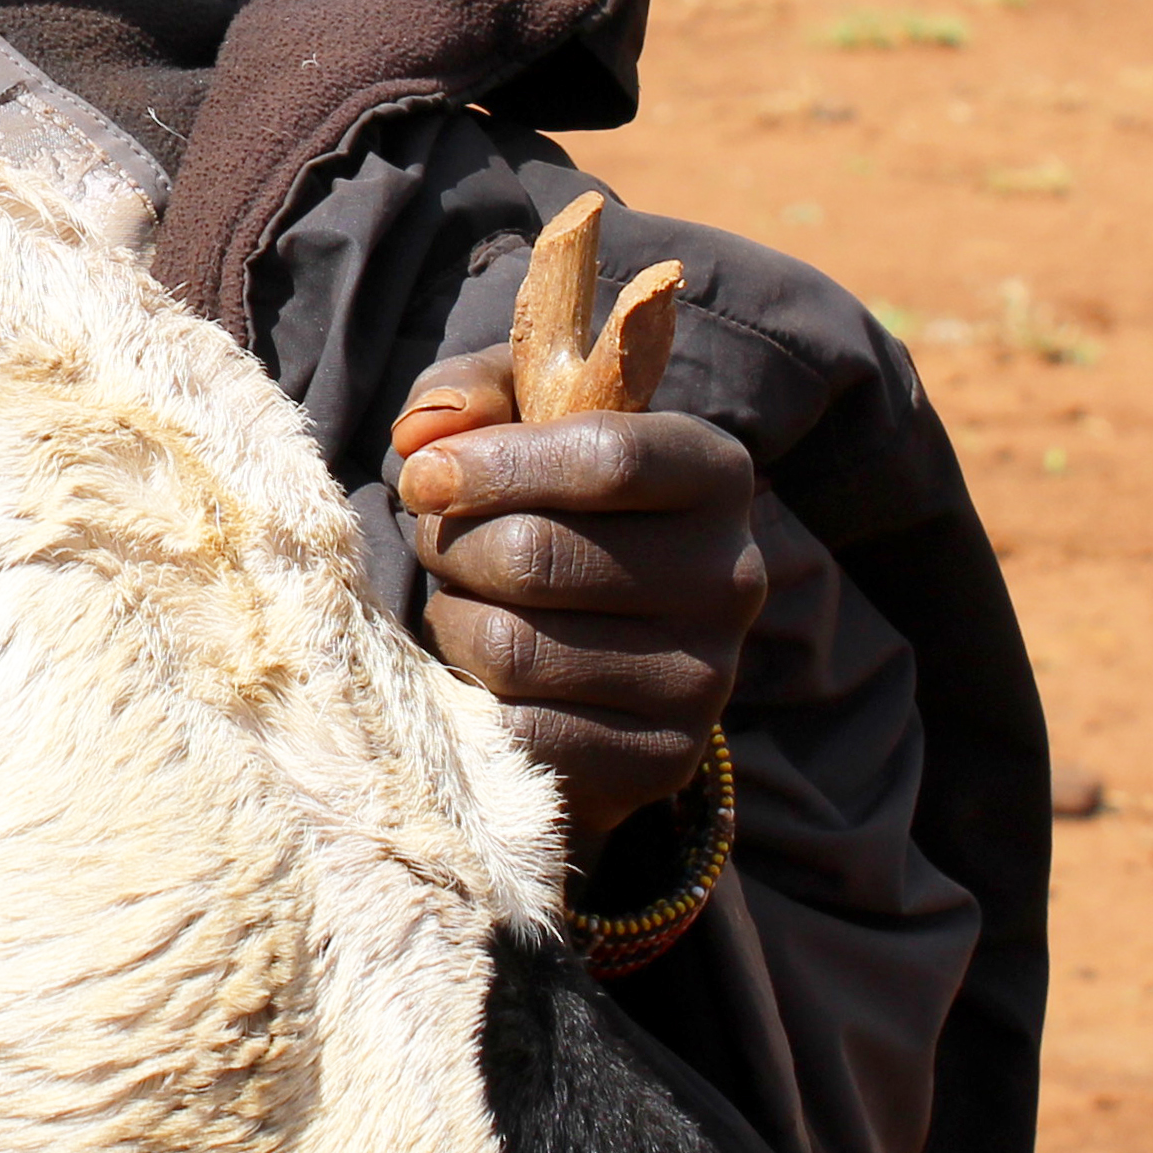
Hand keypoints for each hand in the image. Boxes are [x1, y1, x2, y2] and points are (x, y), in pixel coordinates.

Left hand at [392, 354, 761, 846]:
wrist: (603, 640)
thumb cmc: (550, 499)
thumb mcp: (522, 417)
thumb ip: (470, 393)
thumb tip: (423, 433)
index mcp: (714, 473)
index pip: (606, 458)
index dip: (492, 464)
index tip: (424, 474)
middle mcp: (729, 577)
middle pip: (538, 555)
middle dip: (452, 544)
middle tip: (436, 540)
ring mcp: (704, 679)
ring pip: (513, 648)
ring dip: (453, 620)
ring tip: (463, 602)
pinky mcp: (663, 759)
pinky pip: (521, 731)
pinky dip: (474, 700)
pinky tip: (484, 672)